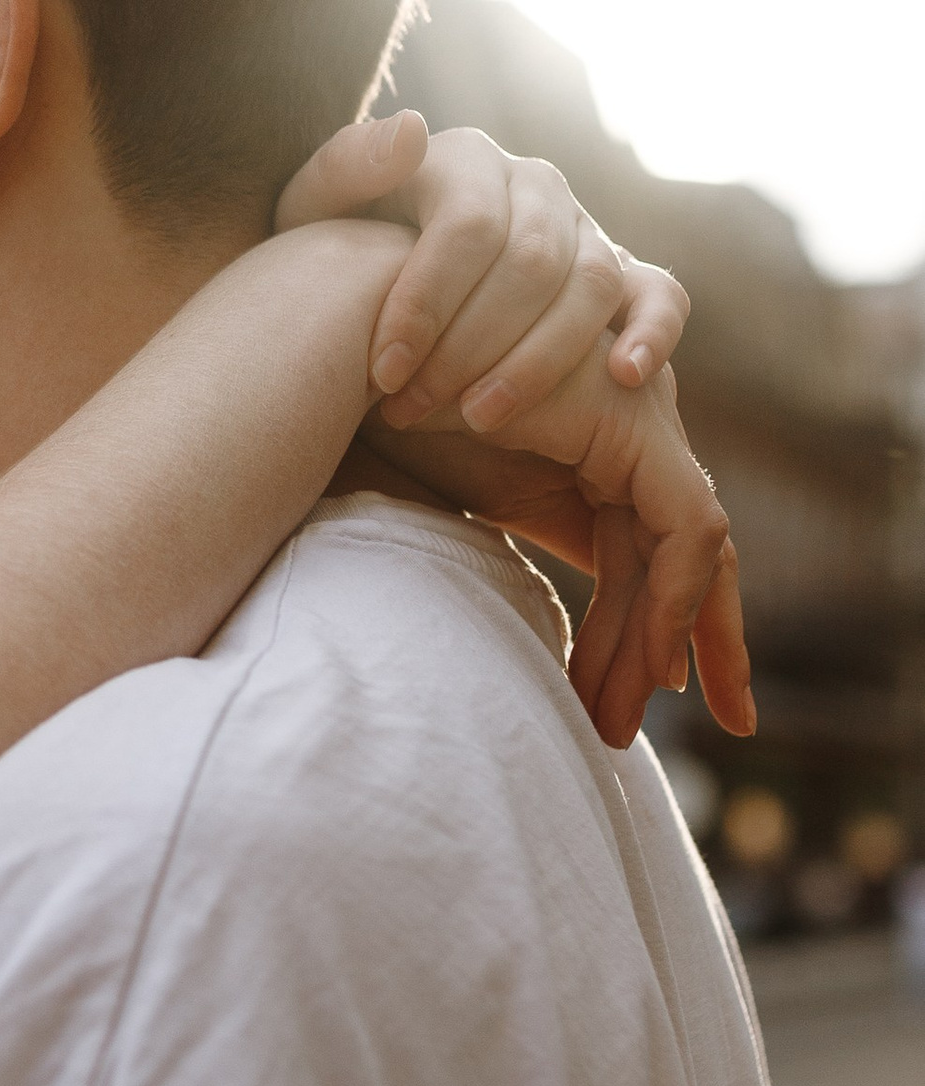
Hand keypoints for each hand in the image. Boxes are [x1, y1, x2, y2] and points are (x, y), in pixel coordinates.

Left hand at [277, 113, 688, 428]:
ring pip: (591, 285)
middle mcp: (534, 183)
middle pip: (529, 264)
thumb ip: (346, 166)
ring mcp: (583, 225)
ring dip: (540, 361)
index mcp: (465, 159)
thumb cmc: (338, 243)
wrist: (375, 263)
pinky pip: (660, 293)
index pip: (465, 228)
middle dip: (469, 348)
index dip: (426, 307)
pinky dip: (652, 332)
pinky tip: (623, 377)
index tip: (382, 375)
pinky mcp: (621, 270)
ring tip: (480, 418)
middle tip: (412, 409)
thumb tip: (410, 132)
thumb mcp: (314, 206)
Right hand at [379, 347, 751, 750]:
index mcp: (592, 456)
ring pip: (696, 549)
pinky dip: (676, 595)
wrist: (354, 360)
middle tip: (731, 724)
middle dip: (708, 643)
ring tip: (622, 718)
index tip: (627, 710)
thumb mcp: (469, 508)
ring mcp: (639, 417)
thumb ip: (520, 554)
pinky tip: (652, 661)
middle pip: (690, 553)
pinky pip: (689, 524)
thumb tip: (553, 640)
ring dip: (669, 641)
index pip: (648, 555)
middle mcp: (628, 432)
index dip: (649, 635)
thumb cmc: (390, 422)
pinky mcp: (635, 418)